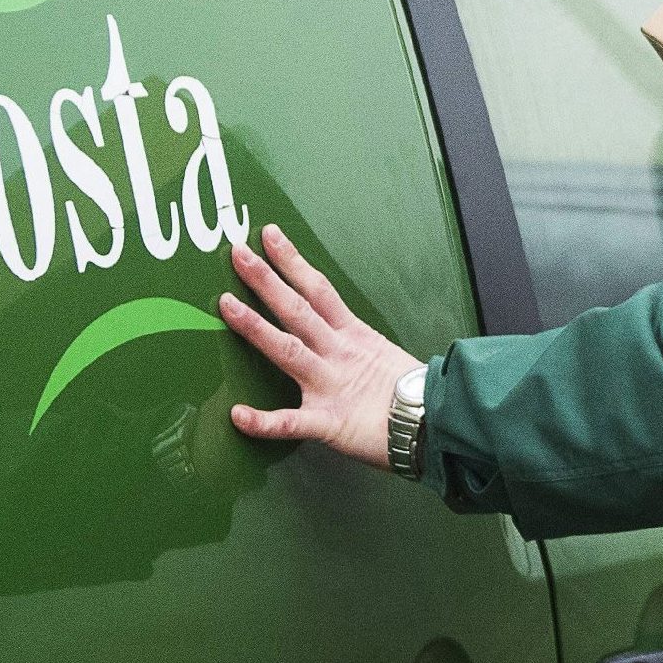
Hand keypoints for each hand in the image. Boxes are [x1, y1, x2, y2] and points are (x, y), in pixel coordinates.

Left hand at [220, 225, 418, 469]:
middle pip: (298, 310)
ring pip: (288, 350)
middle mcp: (339, 354)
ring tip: (226, 305)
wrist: (436, 426)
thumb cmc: (408, 396)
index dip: (293, 262)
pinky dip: (264, 422)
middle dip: (266, 280)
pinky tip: (238, 416)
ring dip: (255, 326)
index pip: (318, 290)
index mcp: (354, 336)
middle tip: (238, 253)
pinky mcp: (329, 422)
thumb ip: (352, 342)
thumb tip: (329, 328)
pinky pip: (291, 423)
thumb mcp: (380, 355)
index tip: (269, 237)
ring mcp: (331, 385)